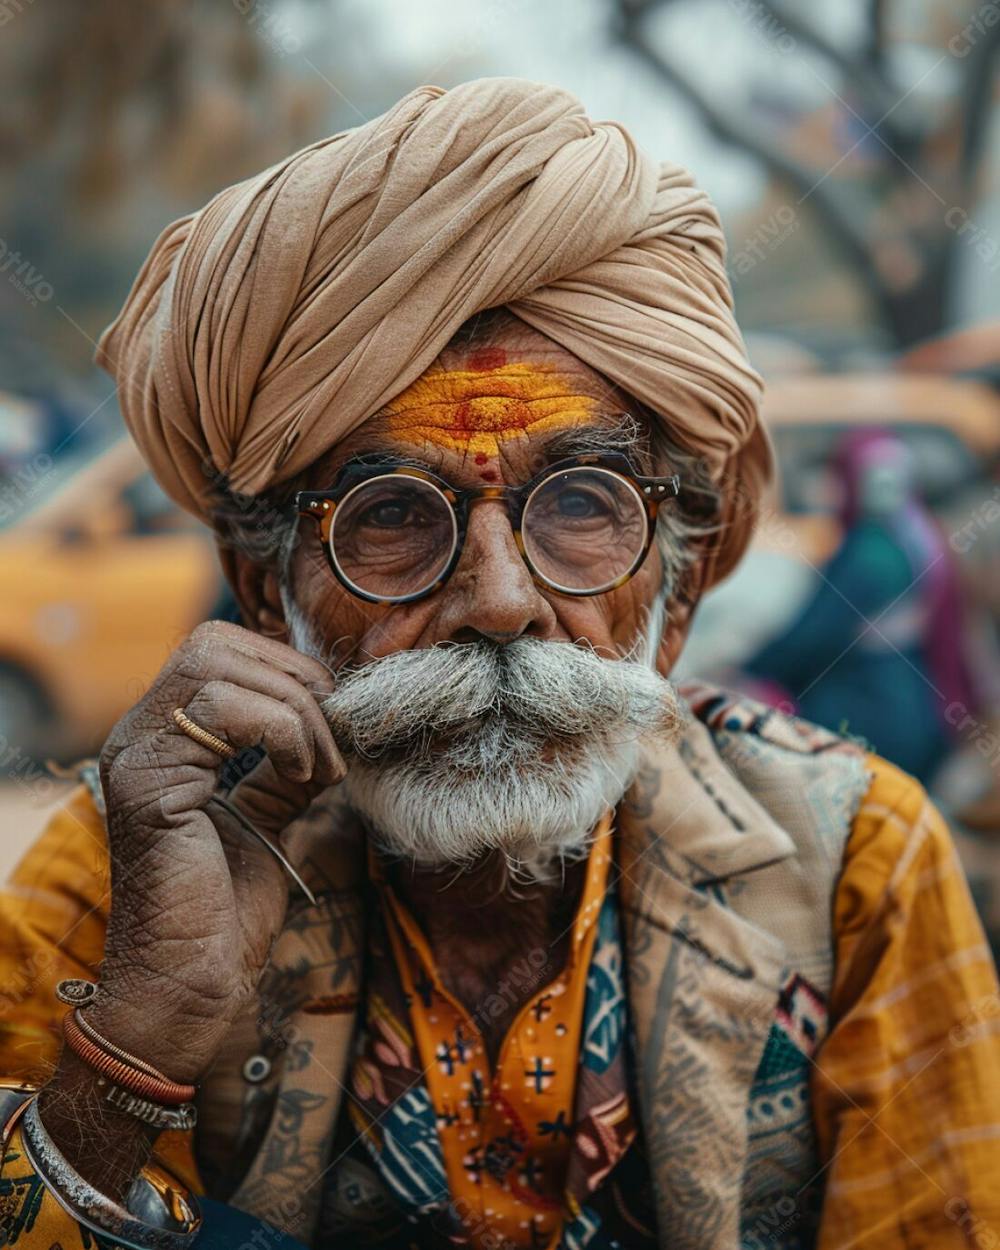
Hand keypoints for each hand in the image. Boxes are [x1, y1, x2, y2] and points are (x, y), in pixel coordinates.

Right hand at [88, 620, 344, 1082]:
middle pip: (216, 643)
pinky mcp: (145, 782)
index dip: (287, 669)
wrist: (193, 984)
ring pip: (217, 665)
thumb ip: (285, 765)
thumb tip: (329, 725)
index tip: (333, 725)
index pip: (220, 649)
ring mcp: (134, 753)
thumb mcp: (268, 815)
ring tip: (320, 768)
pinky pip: (221, 709)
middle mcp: (139, 735)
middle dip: (296, 681)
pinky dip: (281, 731)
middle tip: (333, 743)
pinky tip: (302, 776)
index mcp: (165, 739)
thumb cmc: (227, 910)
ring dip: (294, 710)